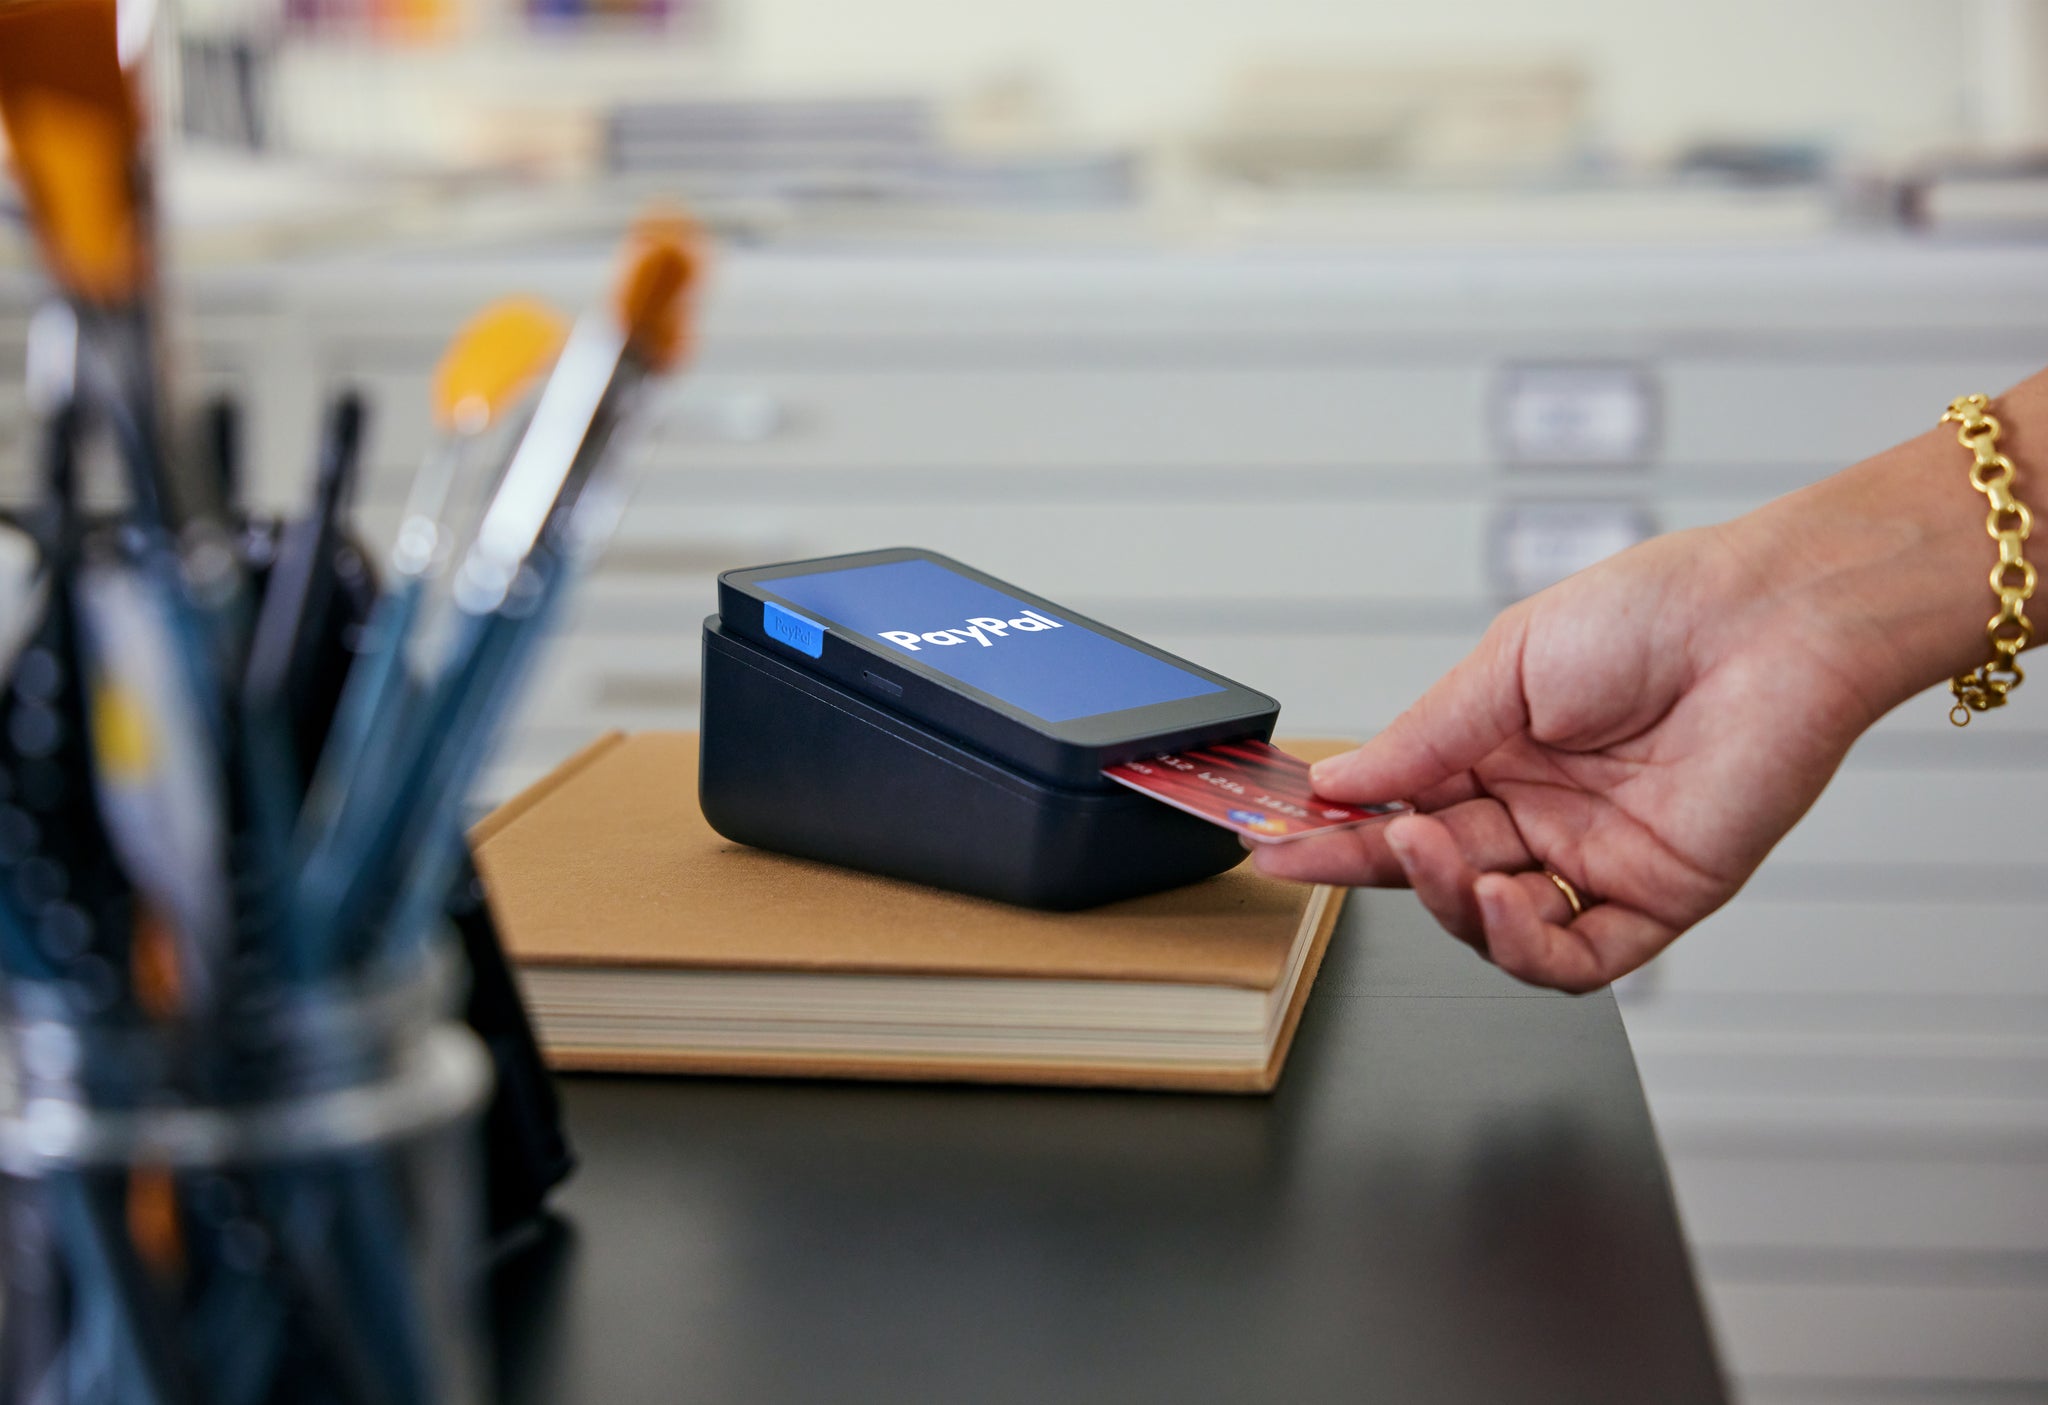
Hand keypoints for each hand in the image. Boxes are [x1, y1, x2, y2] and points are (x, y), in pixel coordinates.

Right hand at [1250, 521, 1894, 992]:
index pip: (1401, 807)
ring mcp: (1596, 858)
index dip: (1336, 829)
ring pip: (1494, 924)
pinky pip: (1577, 956)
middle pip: (1434, 869)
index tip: (1276, 840)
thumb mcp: (1506, 662)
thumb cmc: (1655, 613)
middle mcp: (1543, 811)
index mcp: (1500, 750)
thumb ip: (1424, 736)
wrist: (1769, 622)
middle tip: (1315, 856)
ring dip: (1449, 904)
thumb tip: (1342, 782)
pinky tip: (1505, 901)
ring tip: (1431, 854)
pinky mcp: (1657, 896)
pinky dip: (1525, 947)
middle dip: (1369, 867)